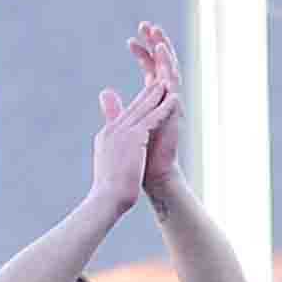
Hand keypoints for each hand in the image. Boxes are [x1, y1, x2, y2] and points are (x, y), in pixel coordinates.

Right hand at [89, 63, 173, 213]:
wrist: (106, 200)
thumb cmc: (108, 192)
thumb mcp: (110, 168)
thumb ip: (114, 154)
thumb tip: (116, 155)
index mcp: (106, 137)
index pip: (124, 115)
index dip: (137, 105)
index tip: (147, 96)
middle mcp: (112, 130)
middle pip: (133, 107)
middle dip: (148, 93)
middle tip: (160, 81)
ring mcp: (122, 132)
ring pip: (143, 108)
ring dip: (157, 95)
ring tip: (168, 84)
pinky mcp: (134, 137)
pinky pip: (152, 117)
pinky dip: (164, 107)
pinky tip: (174, 99)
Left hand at [131, 24, 186, 196]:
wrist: (149, 173)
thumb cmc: (138, 154)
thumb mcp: (123, 124)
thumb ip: (115, 107)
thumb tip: (105, 91)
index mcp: (153, 100)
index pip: (149, 70)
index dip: (142, 54)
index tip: (131, 39)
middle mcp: (164, 98)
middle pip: (161, 64)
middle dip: (155, 43)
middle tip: (146, 25)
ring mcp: (171, 101)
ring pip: (169, 68)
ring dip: (162, 49)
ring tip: (155, 31)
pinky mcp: (174, 107)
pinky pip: (173, 81)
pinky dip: (167, 65)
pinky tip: (161, 52)